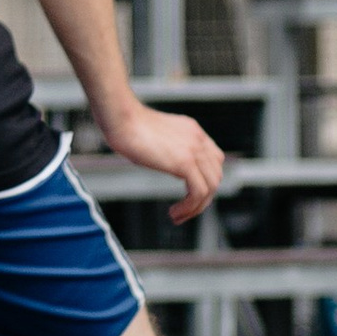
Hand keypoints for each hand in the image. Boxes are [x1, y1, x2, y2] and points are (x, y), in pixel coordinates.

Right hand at [99, 104, 223, 224]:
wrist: (121, 119)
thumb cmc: (127, 126)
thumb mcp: (156, 137)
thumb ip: (167, 148)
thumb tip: (163, 163)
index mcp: (193, 131)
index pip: (214, 160)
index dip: (204, 181)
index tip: (188, 195)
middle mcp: (198, 139)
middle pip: (215, 176)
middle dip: (202, 199)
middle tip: (183, 211)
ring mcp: (194, 150)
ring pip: (210, 187)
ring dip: (196, 207)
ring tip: (177, 215)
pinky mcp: (185, 162)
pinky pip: (198, 192)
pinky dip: (189, 207)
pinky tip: (174, 212)